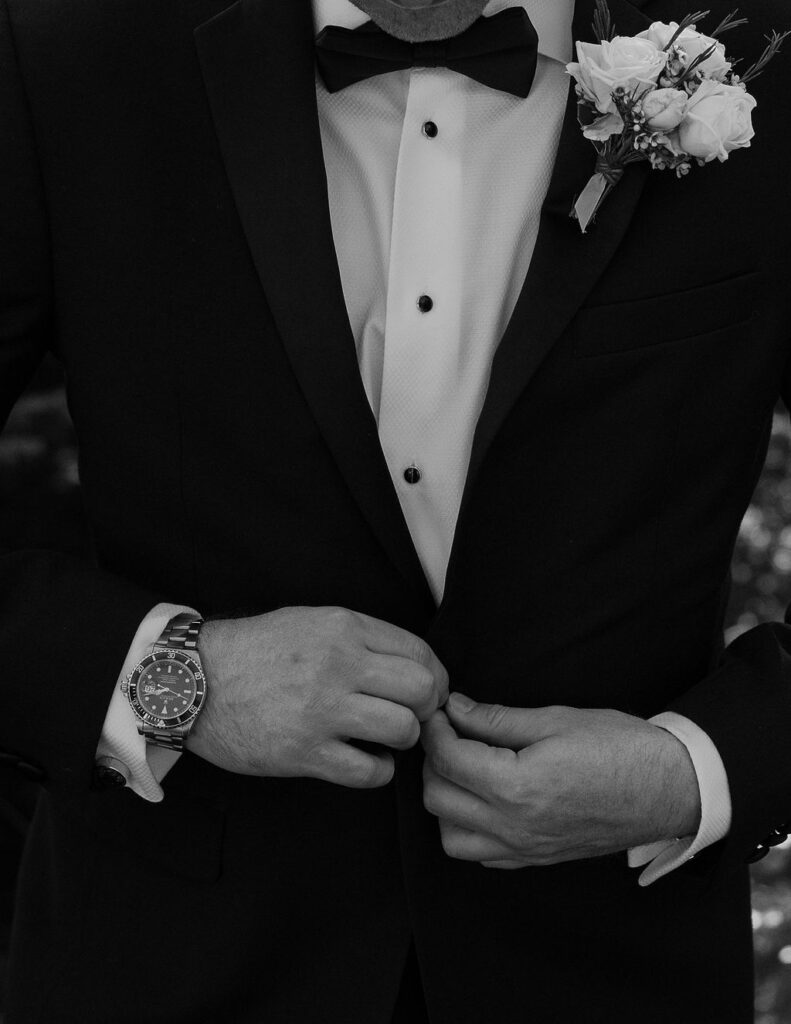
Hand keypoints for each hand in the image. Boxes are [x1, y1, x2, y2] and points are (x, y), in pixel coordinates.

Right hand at [187, 607, 447, 788]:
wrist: (194, 681)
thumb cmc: (254, 650)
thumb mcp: (310, 621)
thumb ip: (360, 637)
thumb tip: (412, 665)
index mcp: (343, 628)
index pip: (419, 652)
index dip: (435, 677)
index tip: (430, 692)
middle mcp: (338, 665)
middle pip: (422, 690)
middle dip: (427, 708)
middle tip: (412, 717)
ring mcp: (322, 710)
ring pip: (403, 730)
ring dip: (403, 740)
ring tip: (383, 739)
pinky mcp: (305, 752)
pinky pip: (370, 771)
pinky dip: (377, 770)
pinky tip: (362, 761)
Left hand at [421, 695, 700, 868]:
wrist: (670, 788)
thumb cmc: (620, 747)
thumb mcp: (556, 719)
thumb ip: (497, 718)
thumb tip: (455, 709)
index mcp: (518, 787)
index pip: (447, 760)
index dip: (435, 729)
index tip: (440, 710)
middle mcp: (515, 826)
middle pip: (438, 798)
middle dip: (434, 760)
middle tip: (451, 732)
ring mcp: (525, 849)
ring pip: (449, 835)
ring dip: (446, 799)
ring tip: (465, 766)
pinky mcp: (535, 860)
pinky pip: (479, 854)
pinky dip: (467, 828)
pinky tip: (484, 797)